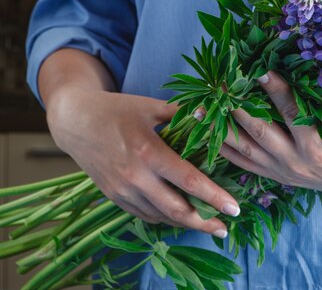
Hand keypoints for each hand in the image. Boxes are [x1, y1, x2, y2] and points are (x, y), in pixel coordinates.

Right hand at [46, 87, 240, 237]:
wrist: (74, 121)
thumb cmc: (117, 110)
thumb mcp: (150, 106)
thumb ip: (183, 113)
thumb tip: (213, 114)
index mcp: (149, 152)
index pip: (189, 181)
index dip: (214, 197)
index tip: (234, 208)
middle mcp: (135, 177)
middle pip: (177, 209)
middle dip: (205, 222)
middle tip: (225, 228)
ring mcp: (122, 190)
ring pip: (161, 217)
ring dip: (186, 224)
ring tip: (208, 225)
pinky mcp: (114, 197)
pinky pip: (144, 215)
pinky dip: (165, 218)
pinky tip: (180, 217)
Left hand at [219, 71, 321, 202]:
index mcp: (318, 148)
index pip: (293, 114)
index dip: (277, 91)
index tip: (260, 69)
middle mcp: (294, 161)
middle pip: (259, 130)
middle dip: (237, 105)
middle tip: (219, 82)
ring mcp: (281, 171)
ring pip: (244, 149)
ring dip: (220, 129)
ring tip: (196, 110)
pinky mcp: (275, 177)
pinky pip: (244, 165)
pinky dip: (224, 151)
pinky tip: (206, 136)